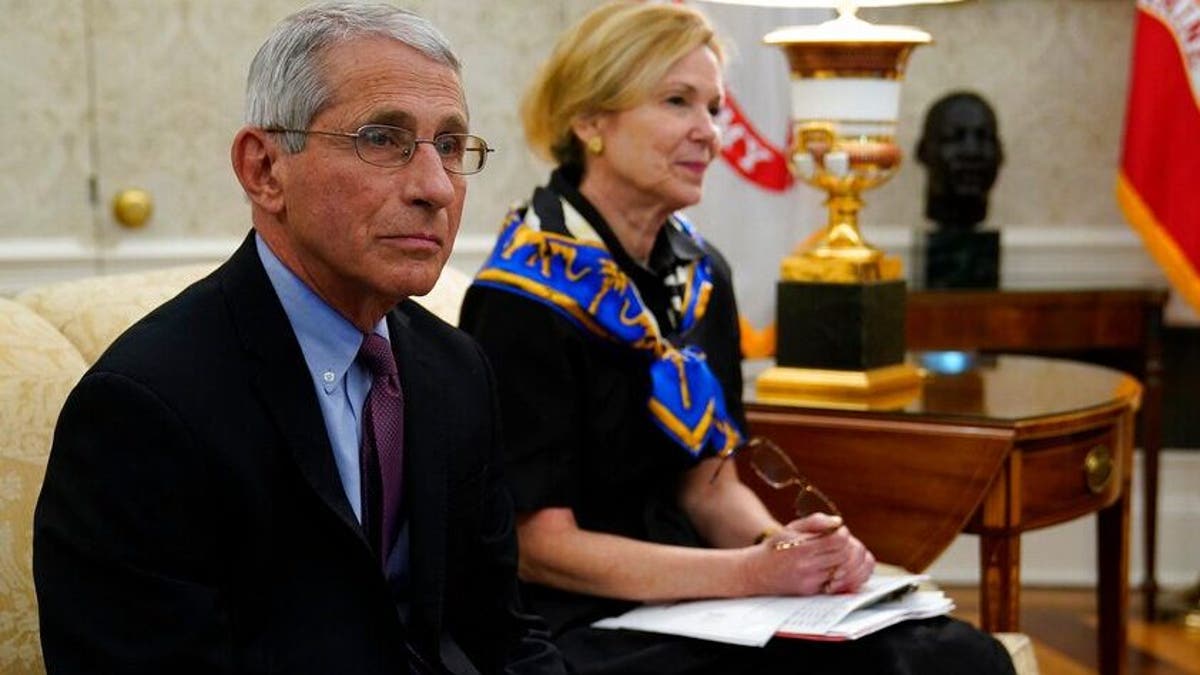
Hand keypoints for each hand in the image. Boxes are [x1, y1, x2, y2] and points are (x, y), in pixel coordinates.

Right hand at [741, 513, 874, 595]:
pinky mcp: (811, 592)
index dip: (844, 534)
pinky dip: (844, 577)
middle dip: (849, 547)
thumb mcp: (791, 528)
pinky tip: (839, 568)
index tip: (840, 531)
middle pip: (844, 557)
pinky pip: (838, 586)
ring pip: (844, 573)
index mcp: (802, 548)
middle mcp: (807, 566)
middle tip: (843, 543)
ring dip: (848, 562)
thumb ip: (815, 521)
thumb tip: (838, 522)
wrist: (755, 572)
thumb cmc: (775, 547)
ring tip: (842, 555)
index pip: (838, 541)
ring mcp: (810, 581)